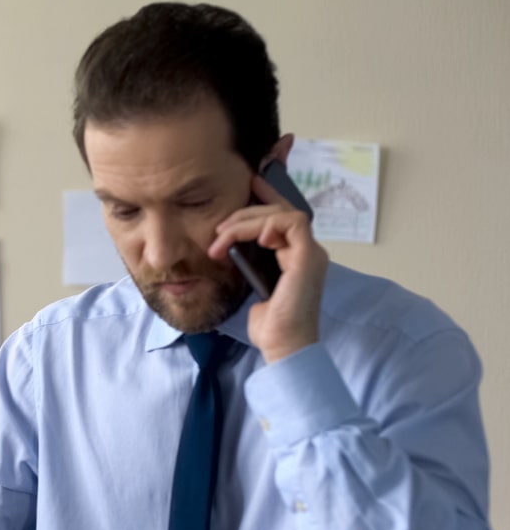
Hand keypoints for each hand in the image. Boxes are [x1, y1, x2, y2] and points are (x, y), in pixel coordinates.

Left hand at [207, 174, 329, 362]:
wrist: (283, 346)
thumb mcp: (250, 285)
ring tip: (222, 240)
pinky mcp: (309, 258)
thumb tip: (228, 247)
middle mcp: (306, 250)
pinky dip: (266, 225)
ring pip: (282, 214)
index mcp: (294, 255)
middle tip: (218, 232)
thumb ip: (248, 263)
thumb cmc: (268, 324)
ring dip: (246, 222)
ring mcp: (310, 253)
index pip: (282, 215)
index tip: (247, 183)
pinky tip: (247, 240)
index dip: (266, 195)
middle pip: (279, 211)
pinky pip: (291, 224)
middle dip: (244, 213)